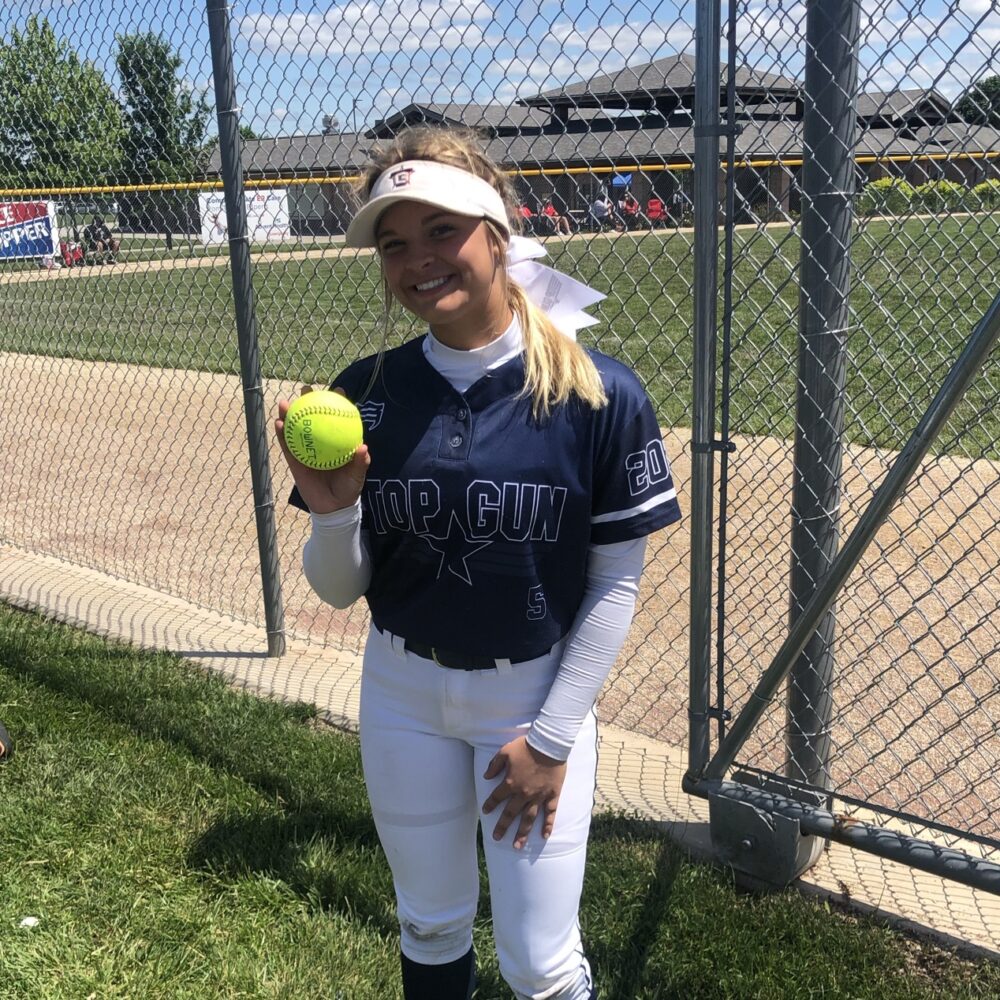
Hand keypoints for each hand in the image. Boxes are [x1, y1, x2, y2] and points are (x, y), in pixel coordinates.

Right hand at [275, 387, 369, 514]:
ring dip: (289, 414)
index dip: (337, 402)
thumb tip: (363, 447)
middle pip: (314, 417)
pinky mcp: (294, 460)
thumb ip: (360, 463)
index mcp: (337, 441)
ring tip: (285, 402)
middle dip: (309, 401)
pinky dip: (281, 434)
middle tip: (306, 390)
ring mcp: (306, 450)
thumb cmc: (348, 489)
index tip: (338, 390)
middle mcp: (321, 442)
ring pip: (296, 428)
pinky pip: (287, 445)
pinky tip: (278, 423)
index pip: (337, 418)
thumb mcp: (357, 477)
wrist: (332, 507)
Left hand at [482, 737, 566, 849]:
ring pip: (528, 819)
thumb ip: (494, 765)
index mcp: (510, 783)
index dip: (490, 805)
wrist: (549, 744)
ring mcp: (538, 796)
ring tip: (517, 846)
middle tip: (496, 838)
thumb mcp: (505, 751)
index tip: (485, 812)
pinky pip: (550, 813)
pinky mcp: (552, 795)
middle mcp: (523, 793)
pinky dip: (548, 825)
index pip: (497, 797)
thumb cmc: (526, 746)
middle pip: (510, 814)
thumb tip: (486, 777)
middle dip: (502, 827)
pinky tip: (544, 836)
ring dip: (522, 833)